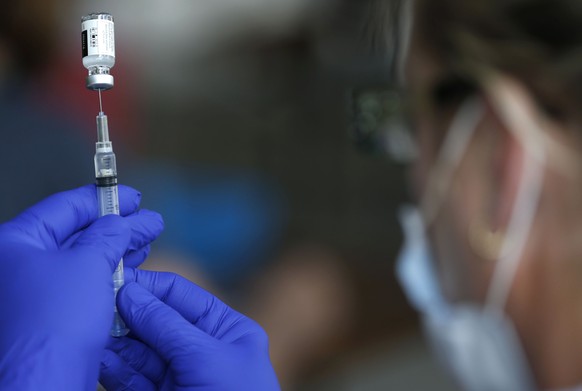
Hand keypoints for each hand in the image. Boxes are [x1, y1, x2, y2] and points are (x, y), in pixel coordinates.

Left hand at [0, 185, 163, 389]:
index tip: (133, 198)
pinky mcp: (51, 315)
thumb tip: (121, 223)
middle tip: (149, 222)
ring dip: (118, 250)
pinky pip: (83, 285)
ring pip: (83, 260)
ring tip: (147, 243)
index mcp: (17, 242)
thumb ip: (108, 234)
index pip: (65, 207)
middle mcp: (20, 264)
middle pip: (76, 233)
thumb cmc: (56, 320)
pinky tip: (131, 270)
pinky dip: (109, 275)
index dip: (105, 198)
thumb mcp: (88, 263)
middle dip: (118, 226)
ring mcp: (35, 292)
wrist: (43, 382)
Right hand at [100, 268, 280, 390]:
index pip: (181, 296)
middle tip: (93, 302)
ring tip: (90, 329)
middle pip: (156, 321)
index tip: (115, 279)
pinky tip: (97, 356)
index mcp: (226, 331)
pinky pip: (131, 379)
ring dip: (114, 340)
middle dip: (127, 313)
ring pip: (139, 351)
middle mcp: (202, 350)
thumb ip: (166, 325)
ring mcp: (178, 377)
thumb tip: (130, 291)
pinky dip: (113, 368)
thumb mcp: (206, 358)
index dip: (148, 286)